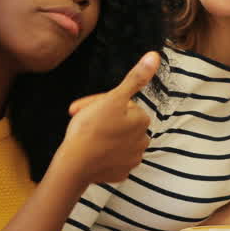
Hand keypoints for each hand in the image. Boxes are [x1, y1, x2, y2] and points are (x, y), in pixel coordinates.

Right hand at [56, 52, 157, 185]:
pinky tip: (89, 152)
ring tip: (84, 135)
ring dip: (102, 135)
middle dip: (101, 118)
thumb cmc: (90, 129)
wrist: (74, 165)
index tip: (86, 107)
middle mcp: (143, 141)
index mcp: (142, 121)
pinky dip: (101, 154)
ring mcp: (132, 159)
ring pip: (116, 139)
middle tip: (80, 119)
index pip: (123, 104)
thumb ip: (135, 78)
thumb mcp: (112, 98)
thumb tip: (155, 56)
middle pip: (120, 122)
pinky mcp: (120, 174)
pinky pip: (111, 159)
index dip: (102, 103)